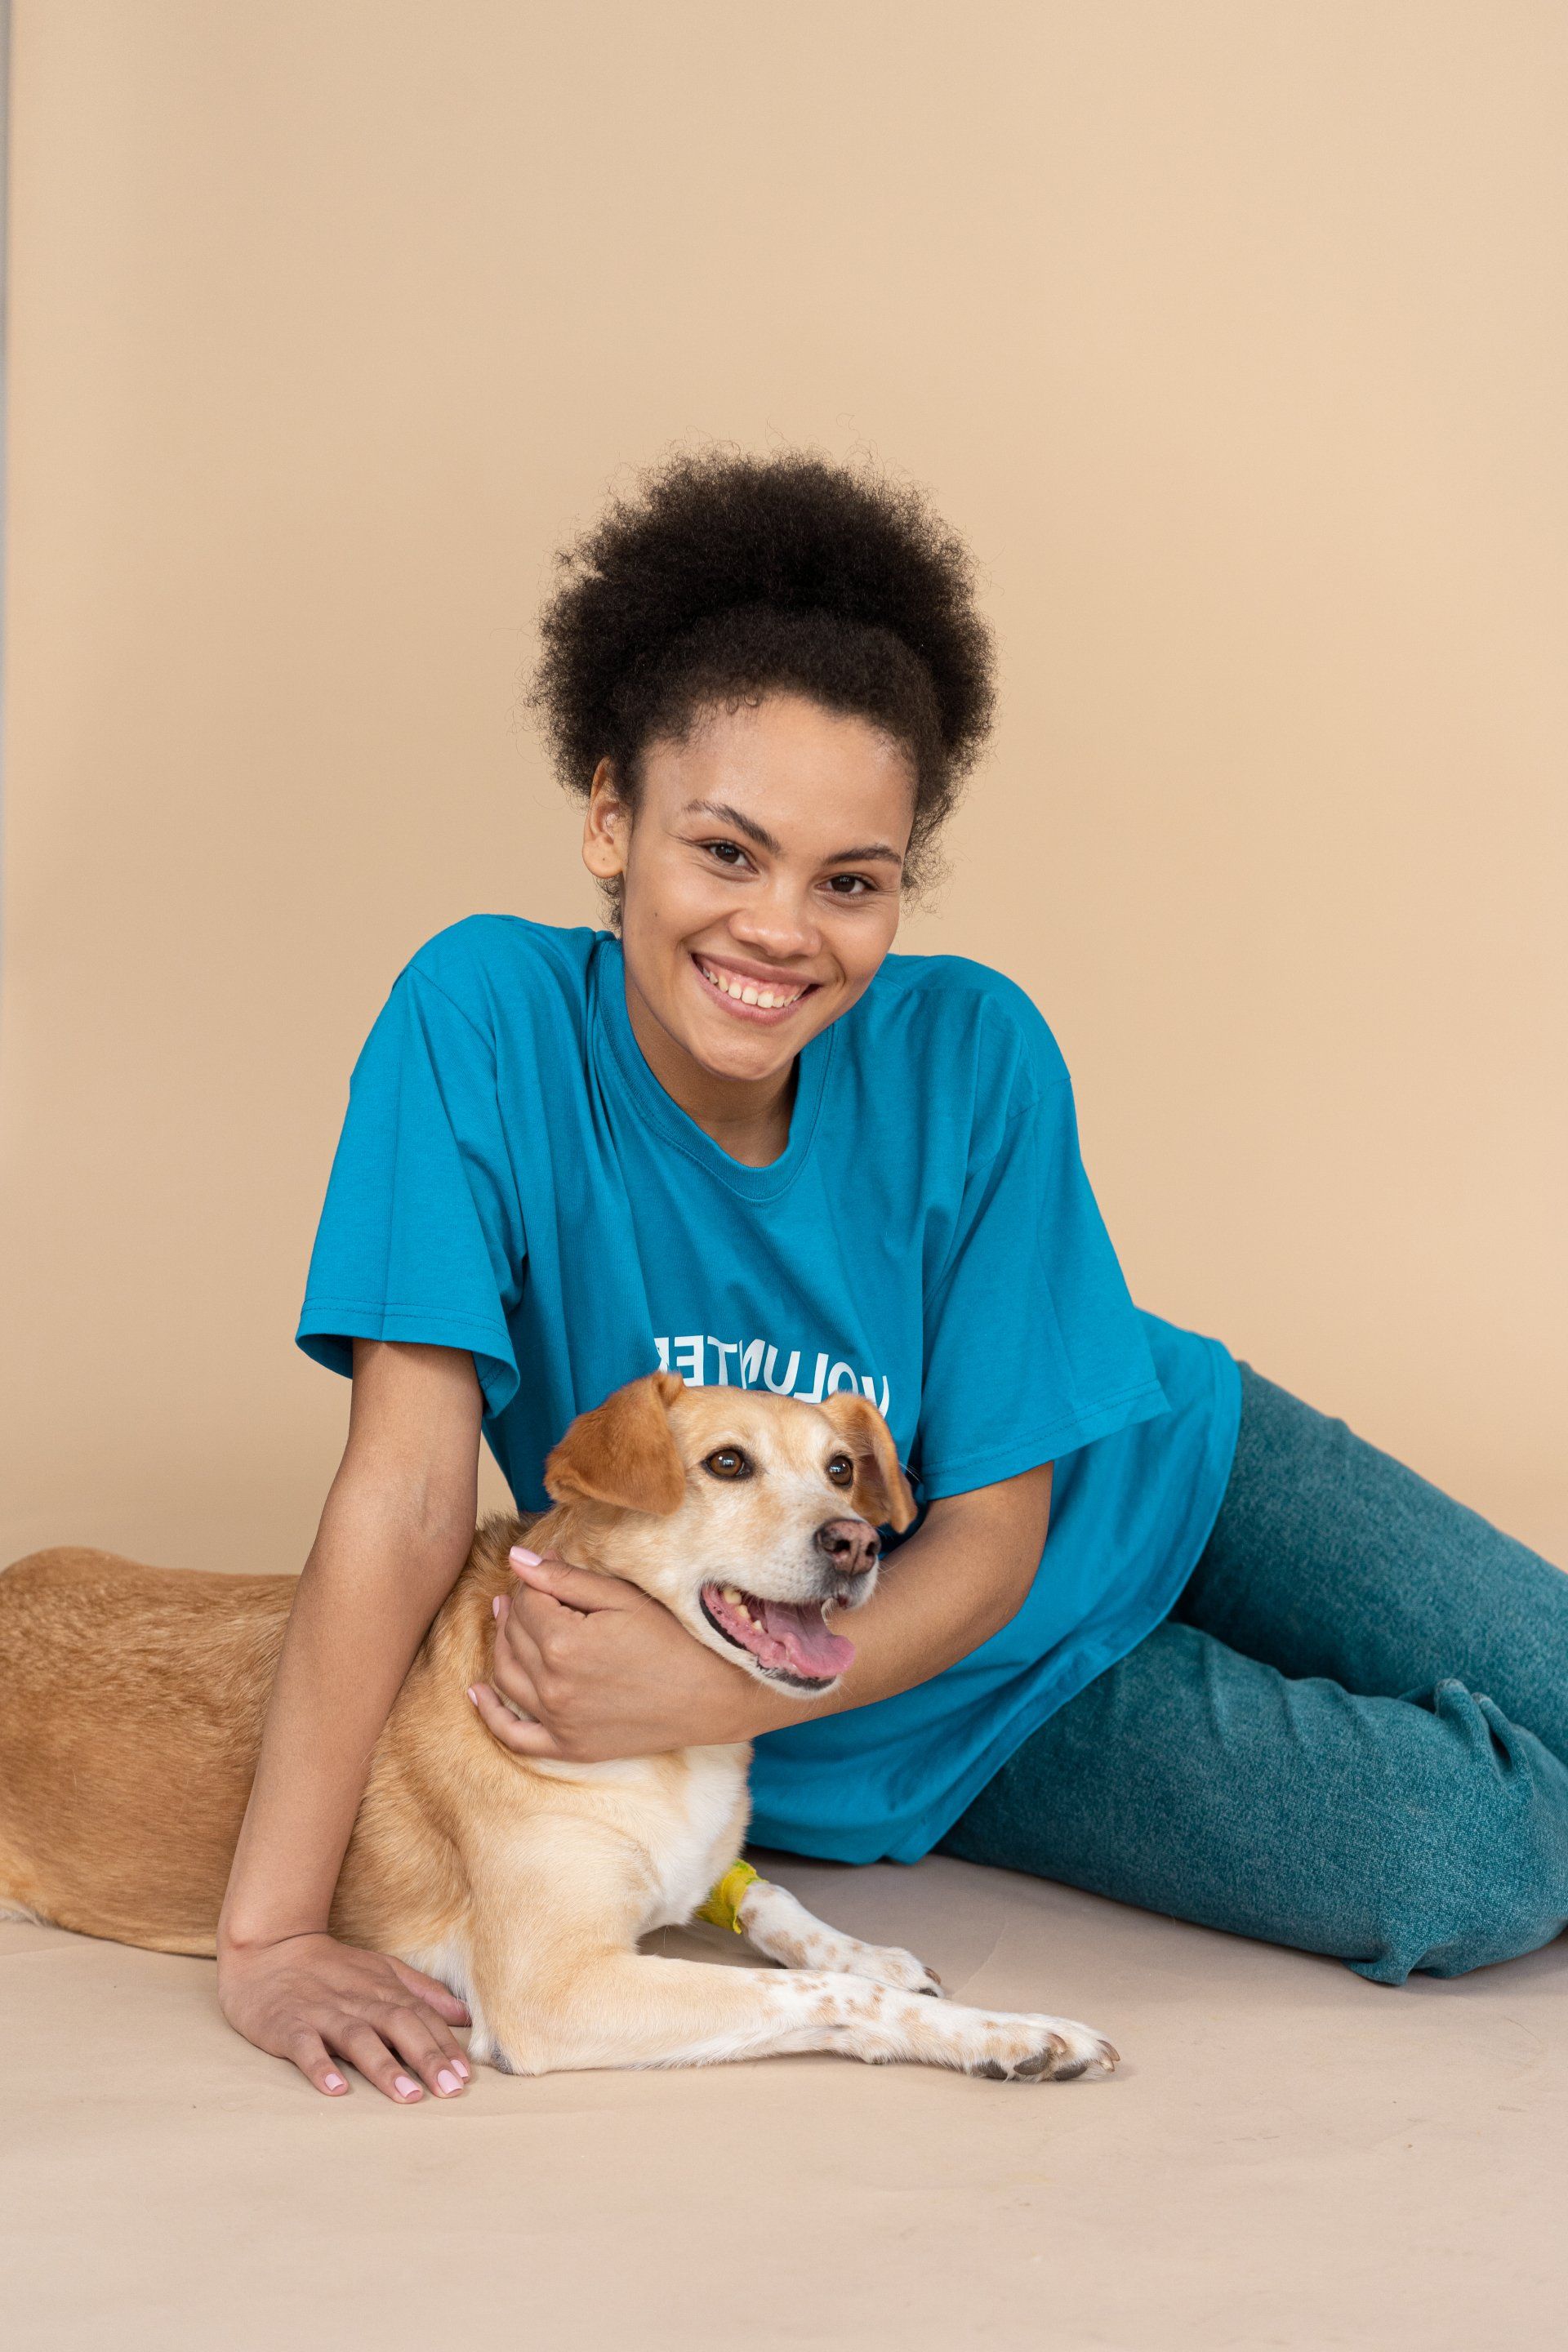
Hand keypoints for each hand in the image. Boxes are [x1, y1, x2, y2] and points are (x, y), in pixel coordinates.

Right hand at [218, 1929, 472, 2101]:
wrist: (269, 1949)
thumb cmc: (331, 1968)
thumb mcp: (381, 1970)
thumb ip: (422, 1992)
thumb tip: (464, 2015)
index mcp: (381, 1988)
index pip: (420, 2015)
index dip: (444, 2044)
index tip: (466, 2075)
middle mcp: (356, 2000)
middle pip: (397, 2026)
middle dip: (426, 2057)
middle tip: (450, 2090)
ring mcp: (322, 2013)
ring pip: (358, 2038)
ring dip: (385, 2067)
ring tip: (409, 2096)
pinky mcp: (288, 2026)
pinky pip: (305, 2047)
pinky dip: (320, 2066)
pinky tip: (336, 2089)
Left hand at [468, 1547, 758, 1760]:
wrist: (713, 1695)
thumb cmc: (674, 1638)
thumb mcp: (621, 1598)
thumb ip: (564, 1579)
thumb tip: (516, 1559)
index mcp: (564, 1642)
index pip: (526, 1602)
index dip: (534, 1583)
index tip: (550, 1575)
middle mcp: (552, 1686)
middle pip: (512, 1636)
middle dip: (517, 1609)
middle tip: (531, 1594)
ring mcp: (558, 1722)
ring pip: (505, 1676)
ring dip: (501, 1646)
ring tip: (508, 1624)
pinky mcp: (568, 1747)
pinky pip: (513, 1736)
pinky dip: (490, 1714)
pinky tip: (477, 1692)